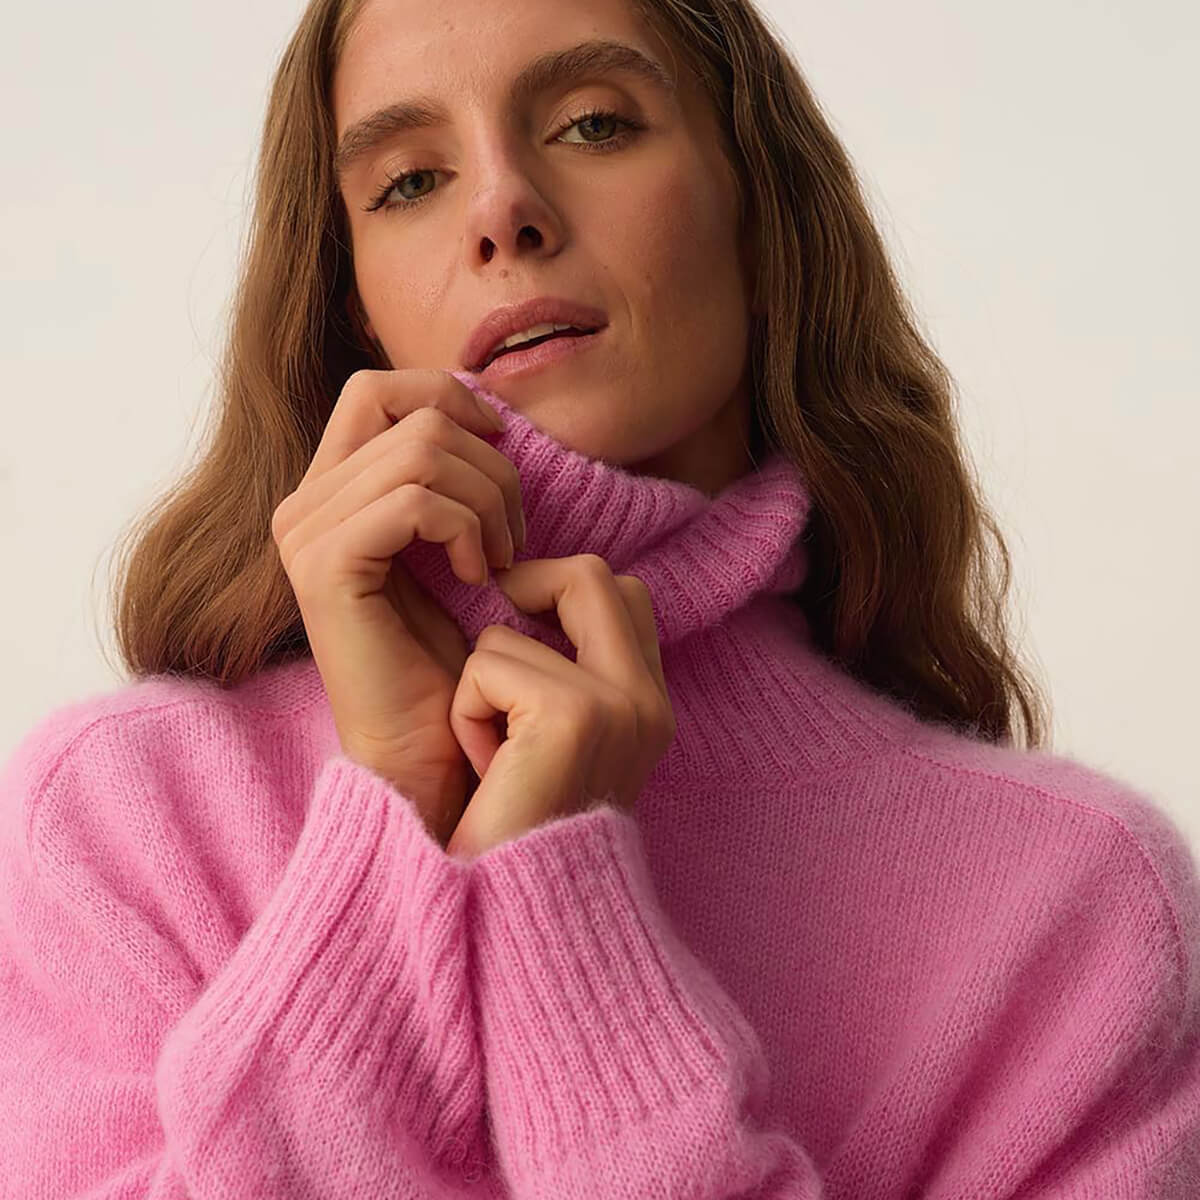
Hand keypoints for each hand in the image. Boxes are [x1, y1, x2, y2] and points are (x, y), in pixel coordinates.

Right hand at [270, 368, 523, 848]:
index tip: (502, 445)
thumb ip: (445, 479)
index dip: (449, 397)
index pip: (378, 389)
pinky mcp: (326, 568)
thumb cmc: (452, 658)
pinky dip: (467, 528)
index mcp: (331, 493)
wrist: (430, 751)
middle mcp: (304, 505)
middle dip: (489, 466)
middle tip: (513, 537)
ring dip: (489, 501)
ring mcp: (306, 534)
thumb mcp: (452, 548)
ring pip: (423, 452)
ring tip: (501, 560)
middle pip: (412, 416)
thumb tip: (482, 412)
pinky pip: (415, 501)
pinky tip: (482, 574)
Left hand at [443, 555, 676, 861]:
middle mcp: (647, 701)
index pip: (624, 594)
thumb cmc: (518, 833)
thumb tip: (515, 602)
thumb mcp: (557, 749)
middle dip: (524, 590)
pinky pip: (486, 666)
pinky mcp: (573, 714)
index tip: (515, 623)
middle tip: (488, 647)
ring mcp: (617, 704)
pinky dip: (466, 712)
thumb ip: (567, 678)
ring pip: (511, 629)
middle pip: (591, 575)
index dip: (561, 591)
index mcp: (650, 707)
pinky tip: (484, 768)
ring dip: (478, 685)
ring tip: (490, 752)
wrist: (516, 915)